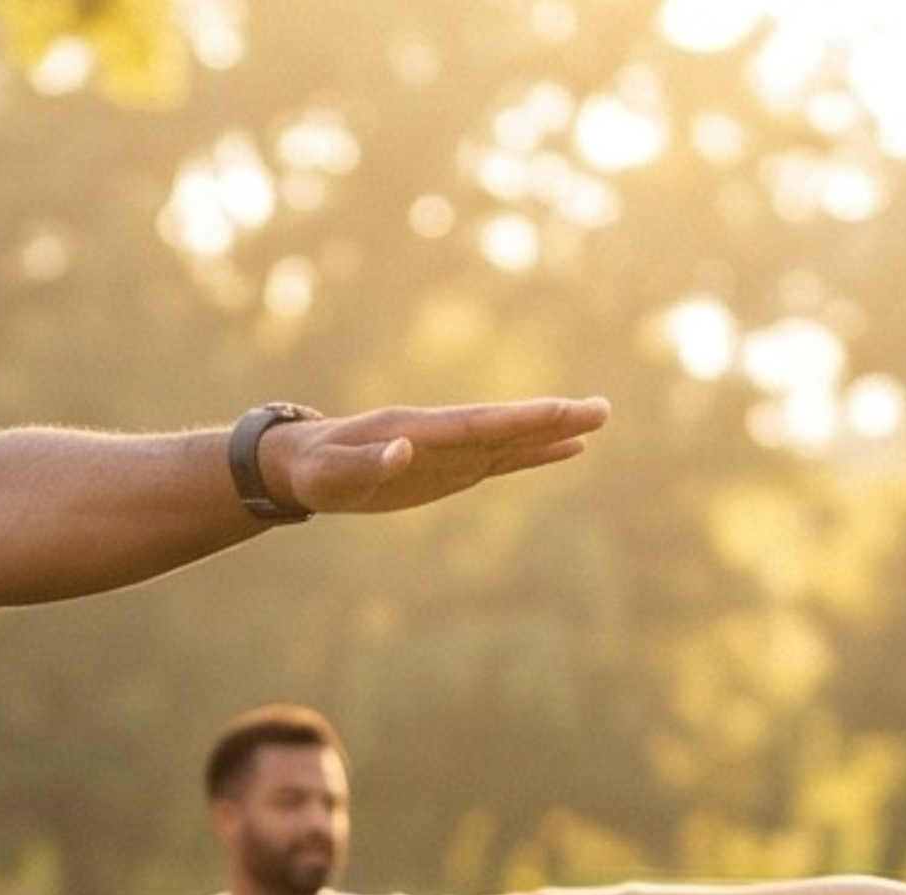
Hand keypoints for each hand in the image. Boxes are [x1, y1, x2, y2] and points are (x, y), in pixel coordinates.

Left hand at [279, 397, 608, 515]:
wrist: (301, 464)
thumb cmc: (313, 470)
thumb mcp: (330, 474)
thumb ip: (365, 464)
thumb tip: (402, 452)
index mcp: (415, 431)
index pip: (476, 424)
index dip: (518, 420)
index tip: (560, 411)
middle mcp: (439, 435)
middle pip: (504, 426)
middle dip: (551, 419)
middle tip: (603, 408)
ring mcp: (448, 450)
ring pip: (509, 441)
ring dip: (552, 433)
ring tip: (598, 423)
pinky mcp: (449, 469)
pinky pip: (499, 460)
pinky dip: (533, 454)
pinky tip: (566, 450)